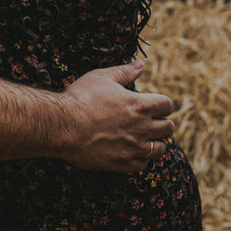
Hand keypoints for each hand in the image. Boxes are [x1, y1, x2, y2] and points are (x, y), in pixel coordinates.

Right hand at [59, 60, 175, 172]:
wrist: (63, 126)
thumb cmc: (81, 99)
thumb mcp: (102, 77)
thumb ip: (124, 72)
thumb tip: (140, 65)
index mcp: (140, 105)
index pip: (167, 105)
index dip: (162, 104)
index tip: (154, 106)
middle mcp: (142, 128)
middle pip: (168, 128)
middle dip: (162, 123)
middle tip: (150, 122)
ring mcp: (134, 148)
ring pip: (159, 149)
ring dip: (154, 143)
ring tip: (144, 139)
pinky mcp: (123, 163)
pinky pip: (142, 165)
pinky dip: (140, 159)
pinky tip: (130, 152)